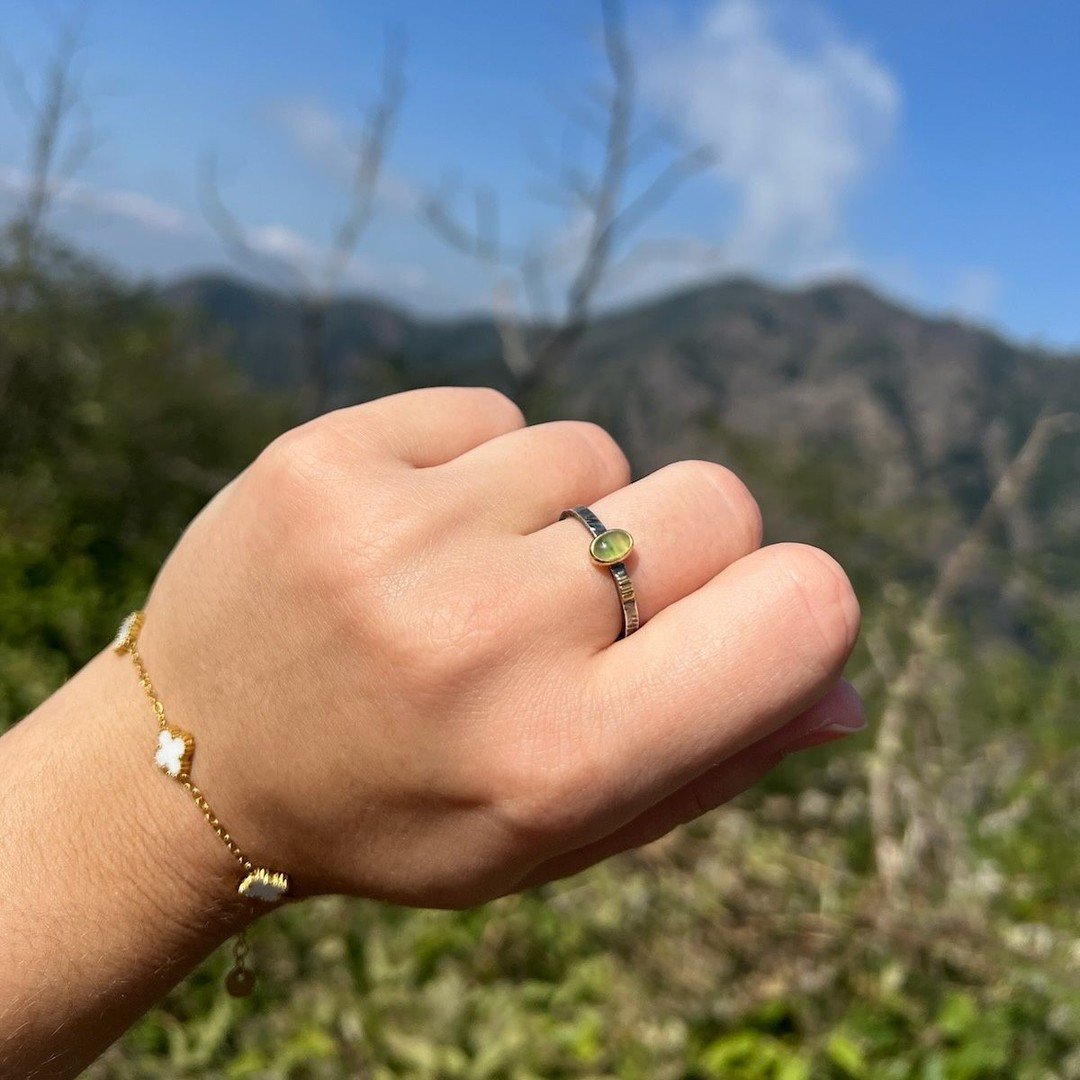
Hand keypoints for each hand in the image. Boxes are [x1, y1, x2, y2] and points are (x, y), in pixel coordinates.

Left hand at [139, 387, 861, 907]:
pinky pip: (493, 416)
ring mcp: (398, 534)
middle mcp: (490, 638)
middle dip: (680, 548)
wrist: (194, 763)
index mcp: (567, 757)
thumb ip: (711, 762)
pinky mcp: (328, 456)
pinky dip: (476, 469)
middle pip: (715, 500)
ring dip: (563, 512)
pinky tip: (409, 538)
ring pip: (595, 450)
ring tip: (466, 583)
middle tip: (582, 608)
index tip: (736, 621)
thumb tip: (843, 689)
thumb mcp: (560, 836)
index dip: (794, 605)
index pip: (801, 610)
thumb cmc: (407, 806)